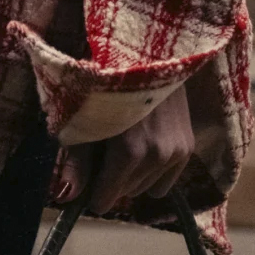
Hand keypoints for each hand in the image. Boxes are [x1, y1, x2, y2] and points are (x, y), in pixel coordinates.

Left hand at [51, 86, 195, 214]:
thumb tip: (65, 198)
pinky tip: (145, 144)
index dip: (93, 191)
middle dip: (113, 180)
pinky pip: (167, 180)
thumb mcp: (83, 119)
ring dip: (135, 176)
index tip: (88, 179)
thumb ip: (76, 162)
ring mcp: (177, 152)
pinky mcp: (189, 146)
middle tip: (105, 150)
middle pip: (127, 193)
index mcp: (130, 152)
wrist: (148, 55)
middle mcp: (158, 156)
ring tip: (127, 143)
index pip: (106, 198)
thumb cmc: (106, 84)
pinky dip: (154, 170)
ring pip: (148, 189)